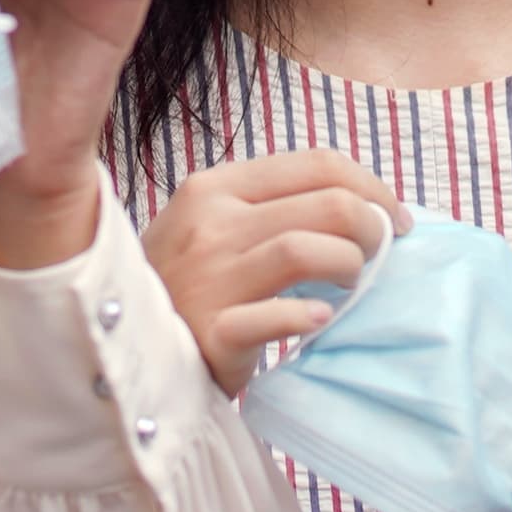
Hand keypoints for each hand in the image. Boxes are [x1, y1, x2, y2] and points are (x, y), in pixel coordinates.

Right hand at [139, 149, 402, 393]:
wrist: (116, 347)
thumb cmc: (179, 285)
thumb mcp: (208, 225)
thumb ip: (268, 207)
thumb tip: (356, 202)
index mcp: (214, 188)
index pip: (317, 163)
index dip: (371, 186)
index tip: (394, 216)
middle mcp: (210, 225)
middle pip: (326, 203)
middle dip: (373, 225)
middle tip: (381, 252)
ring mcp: (209, 279)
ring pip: (308, 249)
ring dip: (350, 264)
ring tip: (351, 284)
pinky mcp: (213, 334)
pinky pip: (276, 316)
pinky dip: (308, 317)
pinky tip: (319, 320)